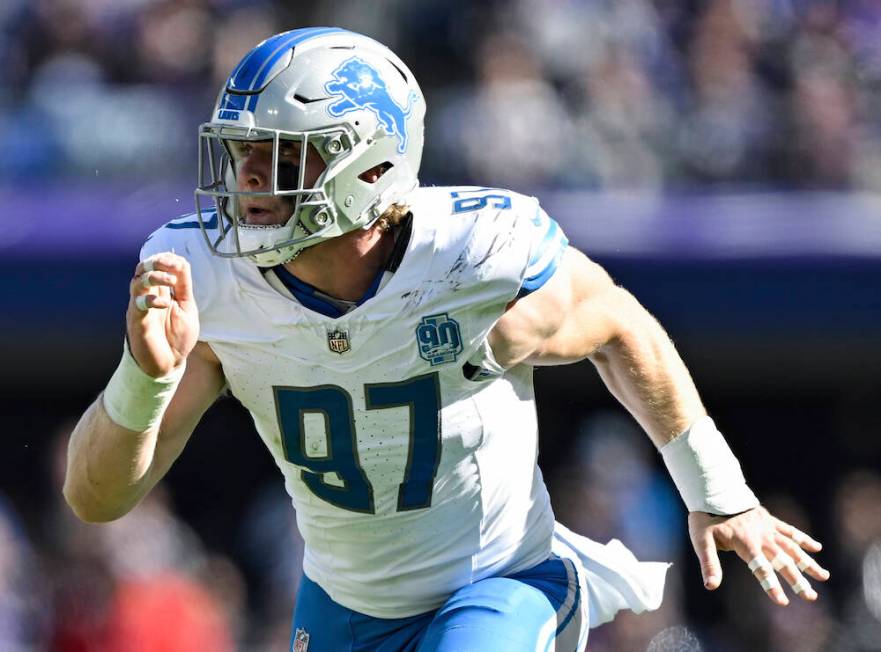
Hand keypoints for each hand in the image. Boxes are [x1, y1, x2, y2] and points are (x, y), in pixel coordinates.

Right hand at [127, 252, 198, 376]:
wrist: (170, 364)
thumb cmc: (178, 337)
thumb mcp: (187, 307)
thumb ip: (183, 286)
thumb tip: (181, 262)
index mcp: (160, 290)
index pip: (157, 264)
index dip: (167, 259)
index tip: (179, 263)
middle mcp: (147, 295)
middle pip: (142, 268)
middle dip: (156, 261)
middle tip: (172, 267)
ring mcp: (140, 307)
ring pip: (137, 282)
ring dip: (154, 276)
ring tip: (170, 281)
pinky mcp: (136, 321)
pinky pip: (137, 304)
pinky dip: (151, 299)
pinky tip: (165, 304)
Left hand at [688, 507, 829, 605]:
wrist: (713, 490)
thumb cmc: (706, 517)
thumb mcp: (701, 540)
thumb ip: (709, 563)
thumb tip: (710, 586)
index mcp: (746, 544)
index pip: (762, 569)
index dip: (772, 586)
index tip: (783, 602)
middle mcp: (762, 537)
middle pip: (783, 561)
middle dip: (798, 581)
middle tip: (812, 597)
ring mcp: (768, 528)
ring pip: (792, 548)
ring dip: (808, 563)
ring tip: (824, 576)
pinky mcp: (770, 519)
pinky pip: (790, 530)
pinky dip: (803, 539)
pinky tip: (817, 547)